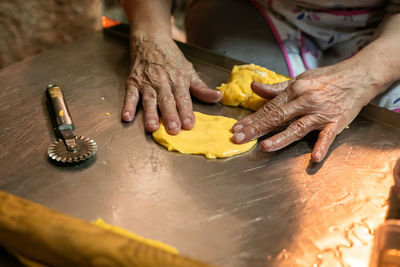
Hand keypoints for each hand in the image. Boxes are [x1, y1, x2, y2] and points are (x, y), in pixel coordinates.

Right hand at [121, 35, 221, 133]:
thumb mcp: (189, 71)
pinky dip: (127, 105)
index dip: (186, 111)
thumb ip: (202, 88)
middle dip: (170, 115)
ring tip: (152, 127)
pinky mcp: (133, 82)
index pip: (183, 98)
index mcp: (178, 79)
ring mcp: (147, 82)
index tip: (189, 124)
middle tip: (173, 130)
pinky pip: (130, 95)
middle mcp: (162, 81)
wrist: (151, 40)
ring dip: (150, 114)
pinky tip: (127, 116)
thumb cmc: (172, 59)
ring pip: (149, 100)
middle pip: (167, 100)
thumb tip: (218, 98)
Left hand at [231, 61, 384, 161]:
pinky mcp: (337, 122)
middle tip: (239, 139)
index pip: (269, 107)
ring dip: (281, 138)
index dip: (252, 119)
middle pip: (278, 117)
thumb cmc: (327, 78)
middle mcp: (306, 101)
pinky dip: (322, 146)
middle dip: (257, 129)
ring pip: (298, 127)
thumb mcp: (300, 79)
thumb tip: (254, 87)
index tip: (237, 128)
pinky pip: (328, 135)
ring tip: (265, 147)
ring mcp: (321, 113)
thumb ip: (276, 88)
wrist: (358, 76)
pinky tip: (314, 157)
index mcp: (295, 90)